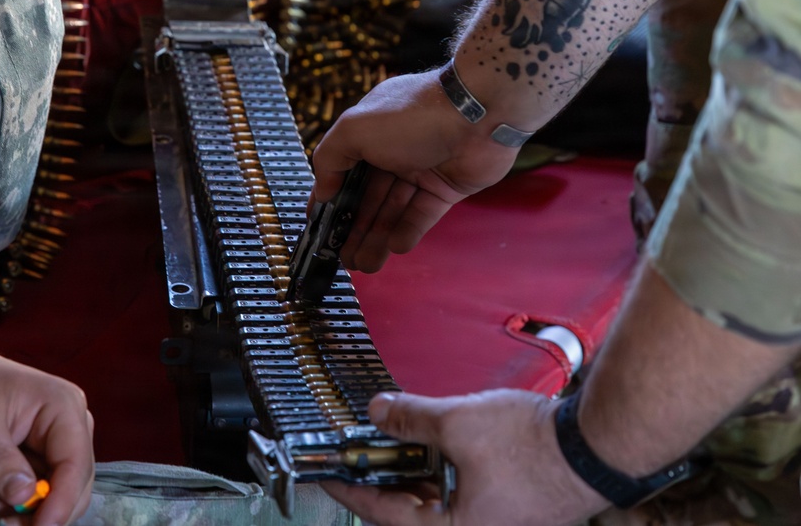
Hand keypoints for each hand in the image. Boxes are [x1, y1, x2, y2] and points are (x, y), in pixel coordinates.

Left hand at [0, 284, 94, 525]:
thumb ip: (3, 464)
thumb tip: (26, 498)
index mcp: (64, 409)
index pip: (76, 465)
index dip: (60, 502)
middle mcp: (68, 427)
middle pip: (69, 486)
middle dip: (30, 510)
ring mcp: (53, 444)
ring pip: (46, 496)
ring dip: (7, 508)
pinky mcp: (35, 458)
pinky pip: (26, 493)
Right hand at [311, 70, 518, 271]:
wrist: (478, 114)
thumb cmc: (413, 115)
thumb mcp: (354, 129)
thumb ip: (329, 159)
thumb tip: (322, 189)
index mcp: (370, 133)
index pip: (344, 172)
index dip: (331, 200)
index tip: (320, 228)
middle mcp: (394, 151)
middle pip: (369, 197)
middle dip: (355, 229)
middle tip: (344, 260)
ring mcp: (422, 170)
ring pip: (393, 210)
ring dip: (378, 237)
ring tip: (365, 264)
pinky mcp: (447, 187)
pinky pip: (422, 214)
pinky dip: (408, 230)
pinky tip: (395, 247)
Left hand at [322, 390, 607, 525]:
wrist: (595, 445)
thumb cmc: (536, 446)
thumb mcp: (458, 424)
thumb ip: (411, 420)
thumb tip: (379, 412)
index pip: (385, 515)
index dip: (352, 490)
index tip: (330, 475)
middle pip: (410, 515)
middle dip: (384, 481)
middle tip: (361, 454)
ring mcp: (493, 524)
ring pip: (436, 506)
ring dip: (413, 476)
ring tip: (394, 446)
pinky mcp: (507, 510)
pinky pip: (460, 499)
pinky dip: (440, 476)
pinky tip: (433, 449)